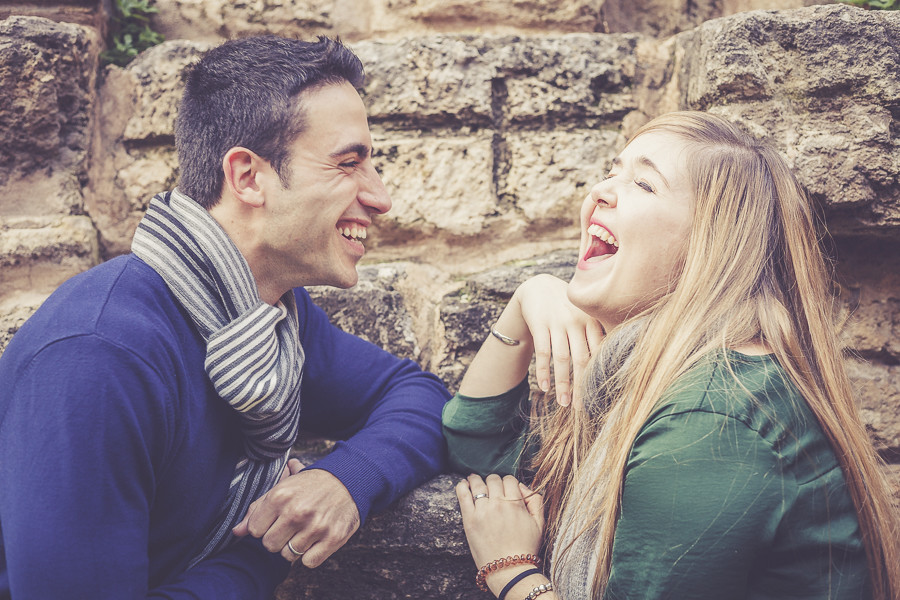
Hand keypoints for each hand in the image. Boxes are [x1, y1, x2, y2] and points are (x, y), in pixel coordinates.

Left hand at [232, 466, 360, 565]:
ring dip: (294, 547)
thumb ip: (256, 509)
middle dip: (278, 538)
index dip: (264, 527)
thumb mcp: (282, 489)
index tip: (276, 519)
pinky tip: (315, 540)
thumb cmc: (310, 485)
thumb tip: (236, 532)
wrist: (347, 480)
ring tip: (304, 531)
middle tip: (291, 526)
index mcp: (280, 497)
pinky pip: (308, 562)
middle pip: (269, 545)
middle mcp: (296, 512)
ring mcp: (315, 527)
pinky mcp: (332, 538)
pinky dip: (311, 555)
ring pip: (288, 556)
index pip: (255, 531)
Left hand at [456, 473, 543, 592]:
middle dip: (494, 482)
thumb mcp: (540, 524)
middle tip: (491, 487)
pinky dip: (462, 486)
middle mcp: (498, 503)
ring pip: (478, 484)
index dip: (508, 482)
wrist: (509, 570)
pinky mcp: (469, 519)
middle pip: (494, 479)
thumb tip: (522, 486)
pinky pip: (462, 494)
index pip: (510, 479)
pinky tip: (463, 484)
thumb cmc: (526, 548)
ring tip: (473, 479)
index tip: (505, 488)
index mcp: (516, 503)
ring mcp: (482, 510)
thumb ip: (535, 501)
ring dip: (476, 479)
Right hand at [513, 274, 603, 406]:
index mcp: (592, 320)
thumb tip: (617, 364)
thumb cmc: (568, 308)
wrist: (538, 287)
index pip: (599, 352)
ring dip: (562, 384)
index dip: (599, 375)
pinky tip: (544, 387)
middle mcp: (576, 321)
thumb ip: (598, 335)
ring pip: (562, 359)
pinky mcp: (539, 324)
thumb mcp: (585, 315)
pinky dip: (543, 372)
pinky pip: (542, 353)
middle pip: (581, 360)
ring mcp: (557, 322)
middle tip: (582, 408)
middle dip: (582, 386)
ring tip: (563, 403)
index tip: (600, 396)